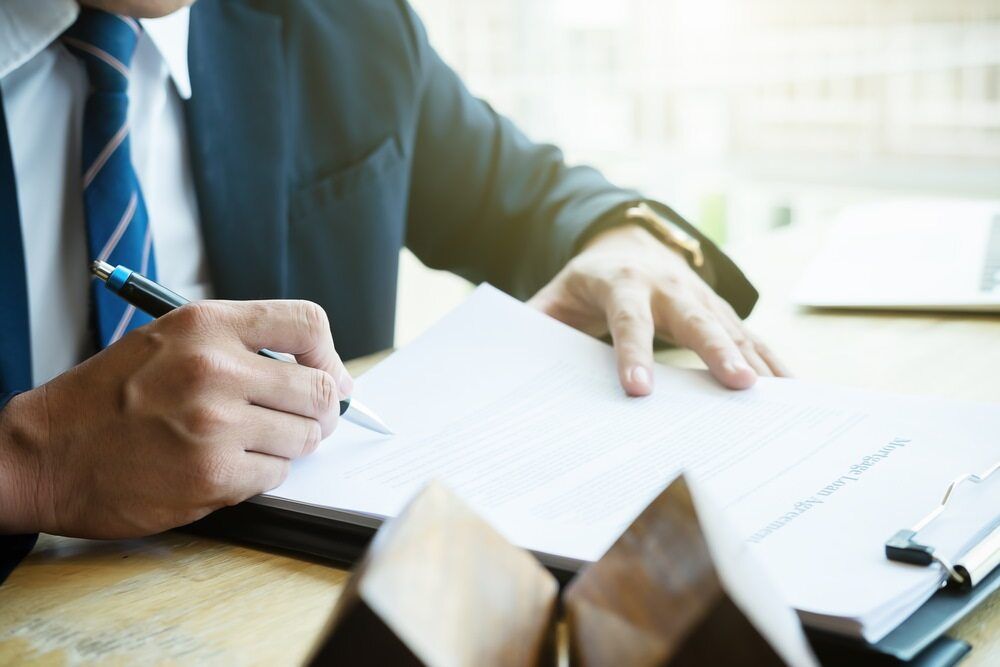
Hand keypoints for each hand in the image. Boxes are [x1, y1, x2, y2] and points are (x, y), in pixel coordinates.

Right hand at [0, 300, 351, 538]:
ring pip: (303, 437)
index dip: (328, 355)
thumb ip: (240, 346)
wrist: (43, 453)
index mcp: (206, 325)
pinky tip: (226, 466)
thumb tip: (318, 370)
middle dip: (318, 412)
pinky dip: (261, 475)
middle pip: (319, 389)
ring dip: (288, 446)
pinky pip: (276, 475)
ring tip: (249, 444)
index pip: (308, 324)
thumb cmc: (107, 398)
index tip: (325, 375)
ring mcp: (216, 424)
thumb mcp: (169, 340)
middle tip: (301, 422)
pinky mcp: (213, 474)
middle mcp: (216, 368)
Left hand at [529, 224, 787, 394]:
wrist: (628, 242)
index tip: (639, 390)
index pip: (628, 319)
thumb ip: (538, 323)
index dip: (633, 353)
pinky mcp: (717, 308)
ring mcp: (698, 295)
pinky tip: (792, 389)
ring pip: (730, 327)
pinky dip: (771, 360)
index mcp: (621, 282)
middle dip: (717, 352)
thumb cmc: (587, 282)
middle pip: (695, 320)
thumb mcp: (555, 296)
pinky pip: (748, 335)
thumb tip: (514, 360)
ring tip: (779, 397)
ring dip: (755, 360)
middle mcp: (666, 286)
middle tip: (739, 386)